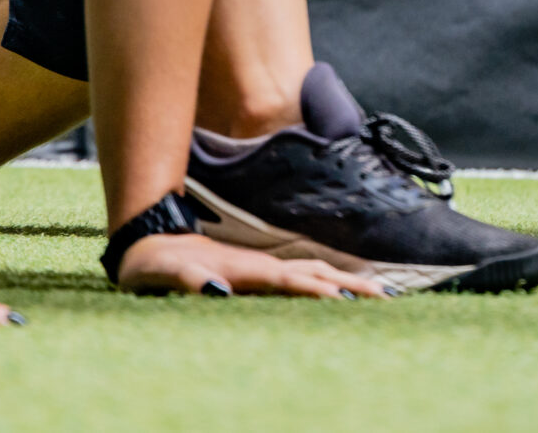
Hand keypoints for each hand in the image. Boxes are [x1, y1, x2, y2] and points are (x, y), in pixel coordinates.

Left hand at [116, 232, 392, 299]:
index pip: (290, 281)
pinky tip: (342, 291)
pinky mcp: (260, 273)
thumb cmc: (155, 264)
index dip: (318, 290)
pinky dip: (329, 282)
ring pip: (314, 272)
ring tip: (378, 293)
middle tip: (386, 297)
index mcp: (245, 270)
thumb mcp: (164, 274)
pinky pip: (304, 276)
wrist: (151, 238)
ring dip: (346, 282)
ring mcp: (263, 268)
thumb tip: (218, 291)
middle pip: (314, 274)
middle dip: (350, 285)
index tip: (348, 300)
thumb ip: (189, 280)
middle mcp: (261, 267)